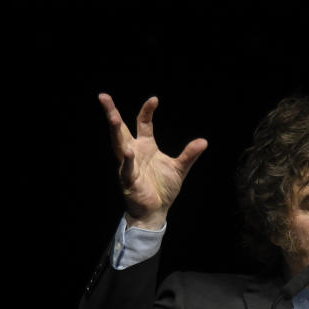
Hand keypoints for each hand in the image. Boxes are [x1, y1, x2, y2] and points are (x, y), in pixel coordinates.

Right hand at [98, 93, 207, 229]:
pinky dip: (128, 160)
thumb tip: (204, 141)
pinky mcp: (129, 180)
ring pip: (119, 145)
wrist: (156, 211)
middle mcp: (134, 152)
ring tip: (113, 117)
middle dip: (112, 113)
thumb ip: (189, 155)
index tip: (154, 99)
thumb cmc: (163, 188)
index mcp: (146, 145)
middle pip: (120, 129)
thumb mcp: (180, 168)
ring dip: (116, 131)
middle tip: (104, 96)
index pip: (143, 123)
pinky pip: (127, 168)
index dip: (147, 111)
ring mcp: (129, 165)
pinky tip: (129, 151)